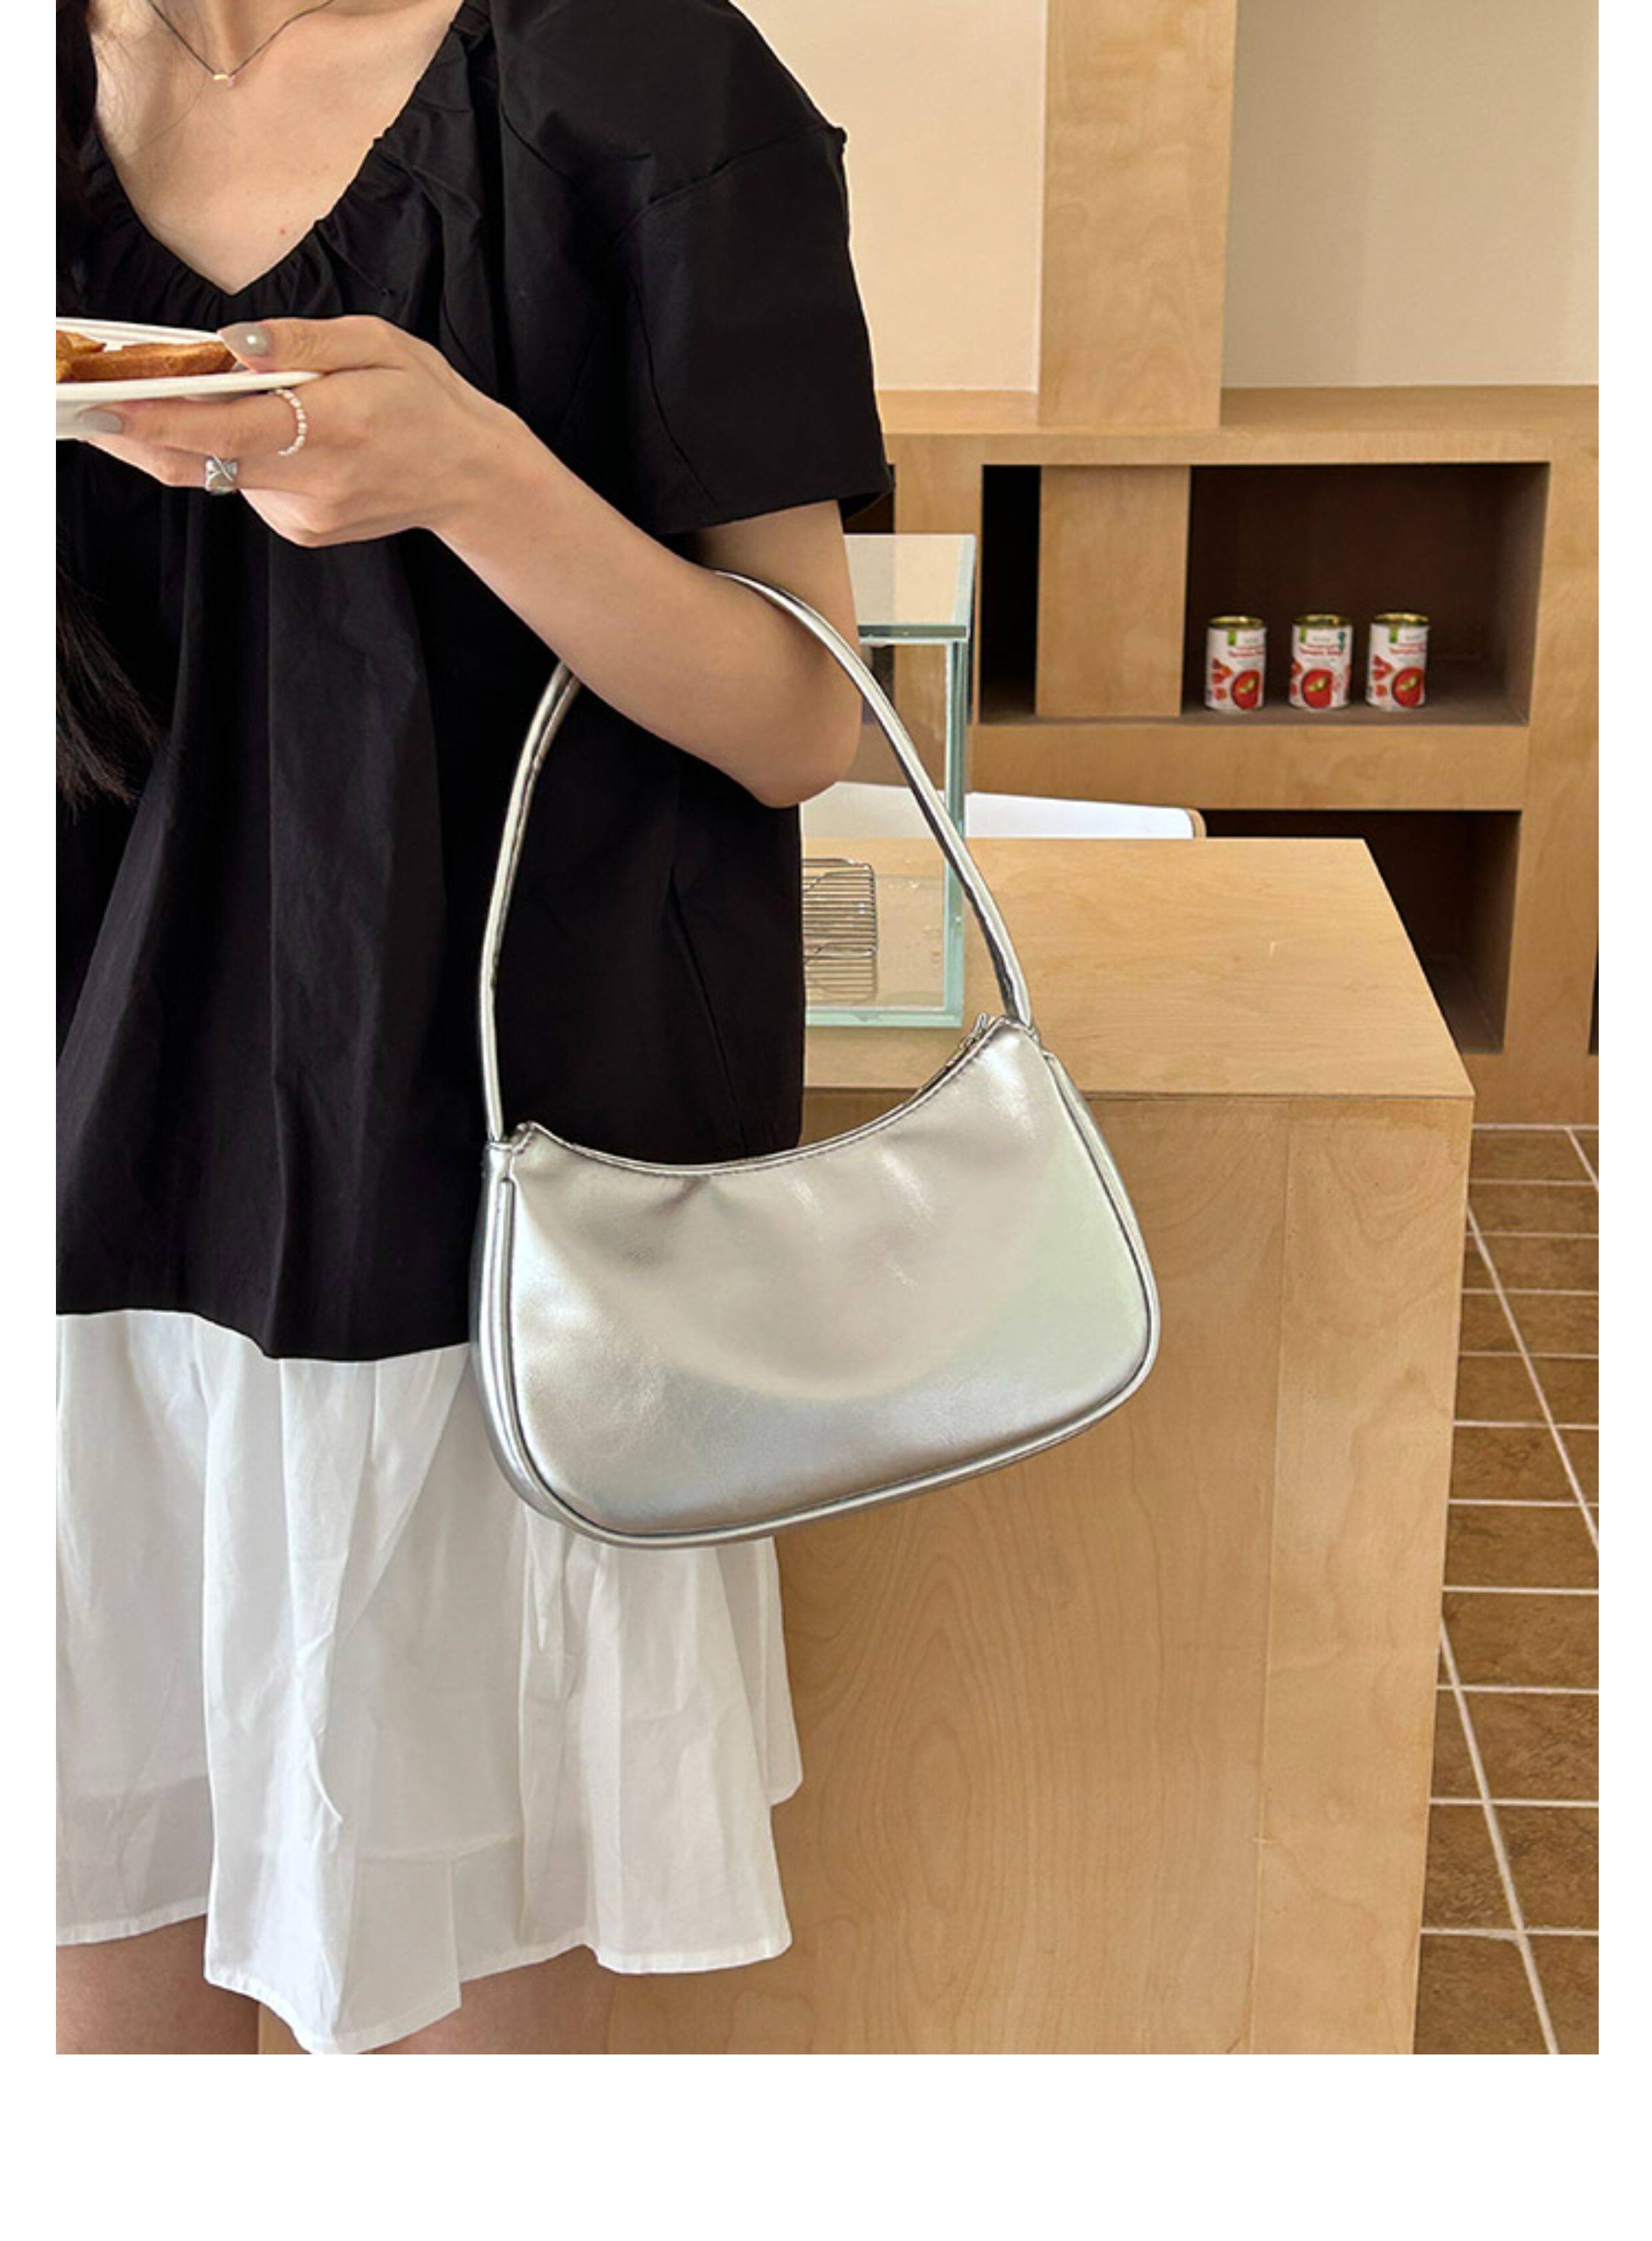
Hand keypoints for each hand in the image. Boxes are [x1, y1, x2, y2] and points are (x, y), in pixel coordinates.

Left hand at [70, 315, 526, 547]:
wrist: (472, 478)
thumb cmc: (426, 401)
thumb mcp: (376, 343)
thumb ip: (301, 342)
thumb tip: (232, 345)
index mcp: (331, 427)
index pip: (222, 428)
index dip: (152, 421)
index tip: (98, 408)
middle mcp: (313, 482)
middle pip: (198, 461)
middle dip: (137, 433)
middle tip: (89, 407)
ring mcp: (306, 516)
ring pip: (221, 472)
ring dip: (203, 435)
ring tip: (220, 400)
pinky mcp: (304, 531)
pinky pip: (248, 487)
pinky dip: (240, 456)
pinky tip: (274, 437)